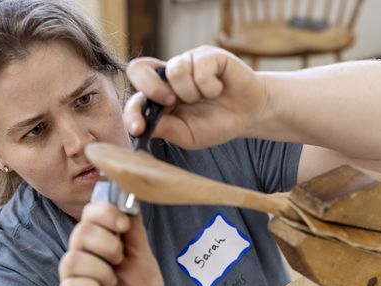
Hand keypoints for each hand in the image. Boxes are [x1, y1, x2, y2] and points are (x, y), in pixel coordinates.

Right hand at [57, 203, 164, 285]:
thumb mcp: (143, 257)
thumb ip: (133, 232)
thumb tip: (129, 200)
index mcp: (100, 242)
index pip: (90, 214)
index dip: (104, 214)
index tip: (123, 225)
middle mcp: (83, 256)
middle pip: (79, 233)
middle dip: (106, 244)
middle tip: (120, 259)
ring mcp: (73, 279)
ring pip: (72, 260)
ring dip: (99, 270)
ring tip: (113, 283)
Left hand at [124, 46, 266, 148]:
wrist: (248, 114)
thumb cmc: (216, 124)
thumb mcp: (189, 136)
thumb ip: (167, 130)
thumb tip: (143, 127)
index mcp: (158, 98)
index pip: (135, 99)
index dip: (132, 112)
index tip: (138, 127)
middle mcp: (167, 77)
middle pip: (138, 68)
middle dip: (150, 88)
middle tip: (170, 103)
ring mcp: (187, 63)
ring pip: (174, 70)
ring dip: (191, 92)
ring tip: (206, 98)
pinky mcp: (206, 55)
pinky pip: (200, 66)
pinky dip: (210, 85)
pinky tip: (218, 88)